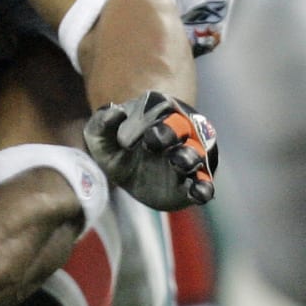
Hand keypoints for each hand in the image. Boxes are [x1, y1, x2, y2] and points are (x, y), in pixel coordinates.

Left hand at [83, 90, 217, 210]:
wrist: (125, 174)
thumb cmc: (116, 147)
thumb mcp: (100, 135)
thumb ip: (103, 122)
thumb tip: (115, 112)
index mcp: (161, 117)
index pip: (167, 115)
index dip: (161, 126)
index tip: (148, 135)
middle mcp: (181, 134)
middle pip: (186, 133)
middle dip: (176, 138)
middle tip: (162, 148)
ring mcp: (189, 158)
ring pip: (198, 156)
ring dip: (191, 159)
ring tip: (179, 165)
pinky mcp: (191, 183)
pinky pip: (204, 185)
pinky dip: (204, 188)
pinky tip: (199, 193)